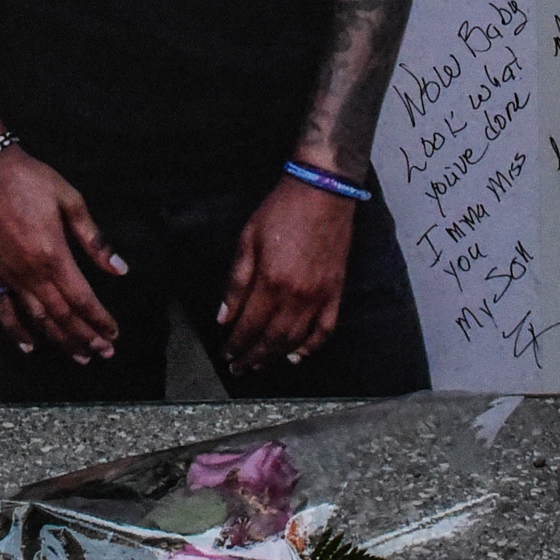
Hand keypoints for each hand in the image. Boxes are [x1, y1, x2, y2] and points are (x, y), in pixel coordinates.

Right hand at [0, 148, 129, 362]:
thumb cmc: (31, 181)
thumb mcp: (71, 201)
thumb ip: (95, 240)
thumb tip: (119, 269)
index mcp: (53, 255)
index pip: (82, 298)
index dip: (100, 319)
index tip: (113, 334)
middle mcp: (30, 273)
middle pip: (62, 315)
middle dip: (85, 336)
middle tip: (103, 353)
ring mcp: (8, 276)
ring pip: (37, 319)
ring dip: (60, 340)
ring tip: (79, 356)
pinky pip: (2, 310)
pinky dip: (16, 331)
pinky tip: (30, 346)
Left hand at [219, 173, 354, 372]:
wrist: (322, 191)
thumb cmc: (280, 211)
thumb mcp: (247, 239)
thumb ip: (236, 282)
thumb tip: (223, 317)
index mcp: (271, 282)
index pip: (249, 325)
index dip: (236, 344)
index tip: (226, 354)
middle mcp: (296, 296)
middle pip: (271, 339)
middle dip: (252, 357)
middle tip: (238, 367)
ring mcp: (319, 296)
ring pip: (295, 340)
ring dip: (275, 357)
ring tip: (260, 365)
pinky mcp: (336, 292)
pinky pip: (326, 329)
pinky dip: (311, 347)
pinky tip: (297, 355)